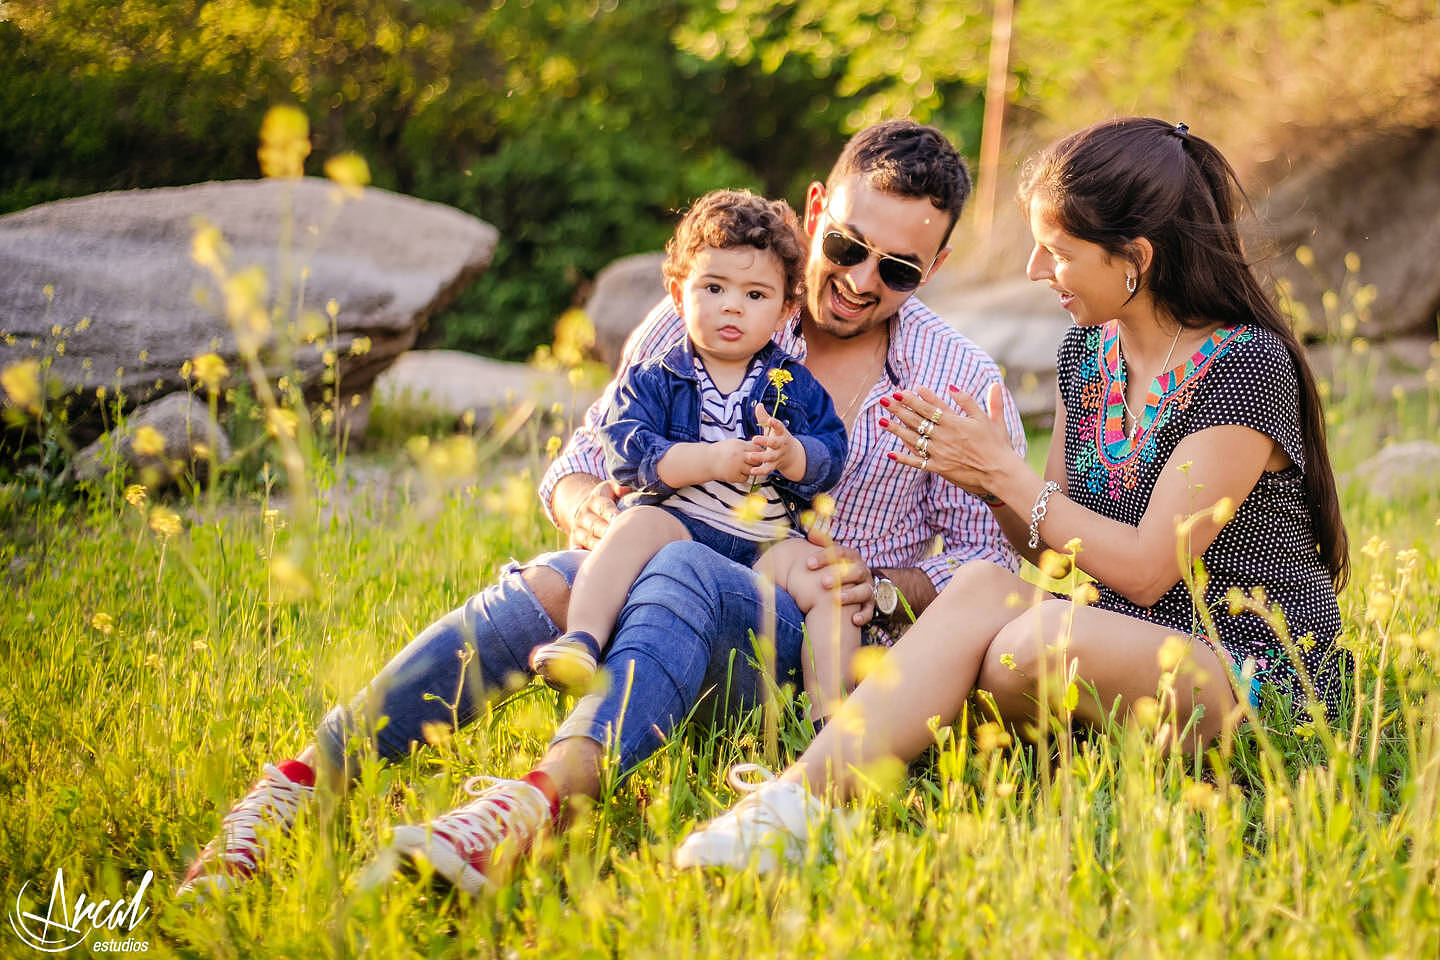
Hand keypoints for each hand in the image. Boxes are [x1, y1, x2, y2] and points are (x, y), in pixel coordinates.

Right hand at [567, 479, 629, 549]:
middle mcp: (583, 515)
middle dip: (608, 533)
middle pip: (595, 526)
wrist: (584, 510)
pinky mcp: (574, 542)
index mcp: (594, 500)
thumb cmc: (606, 500)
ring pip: (588, 540)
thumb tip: (625, 489)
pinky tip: (594, 563)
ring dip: (600, 547)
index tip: (621, 520)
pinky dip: (583, 556)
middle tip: (622, 539)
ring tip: (614, 554)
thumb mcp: (610, 488)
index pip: (604, 507)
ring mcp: (577, 530)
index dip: (612, 514)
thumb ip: (619, 487)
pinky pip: (577, 550)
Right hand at [711, 437, 766, 484]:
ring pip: (752, 470)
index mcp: (739, 445)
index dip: (758, 453)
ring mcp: (737, 466)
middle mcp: (739, 455)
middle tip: (752, 463)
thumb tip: (758, 447)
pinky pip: (745, 478)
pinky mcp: (733, 476)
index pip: (757, 449)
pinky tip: (737, 473)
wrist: (706, 460)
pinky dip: (743, 477)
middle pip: (757, 460)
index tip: (757, 455)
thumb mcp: (732, 443)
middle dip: (757, 462)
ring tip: (742, 468)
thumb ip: (744, 445)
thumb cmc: (719, 452)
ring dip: (749, 470)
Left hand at [751, 402, 803, 480]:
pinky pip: (768, 469)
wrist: (792, 455)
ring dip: (761, 457)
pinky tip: (752, 471)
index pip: (779, 427)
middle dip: (765, 441)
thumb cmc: (778, 438)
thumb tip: (758, 405)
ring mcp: (778, 456)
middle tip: (754, 439)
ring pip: (770, 457)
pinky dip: (760, 471)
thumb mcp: (773, 428)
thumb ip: (765, 418)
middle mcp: (781, 445)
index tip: (771, 420)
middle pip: (774, 443)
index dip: (775, 424)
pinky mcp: (774, 465)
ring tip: (751, 456)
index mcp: (781, 434)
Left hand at [804, 527, 874, 625]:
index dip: (825, 557)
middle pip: (856, 571)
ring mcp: (868, 588)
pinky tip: (854, 620)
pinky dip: (864, 615)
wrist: (863, 584)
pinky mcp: (871, 604)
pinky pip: (871, 610)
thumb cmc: (840, 568)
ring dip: (851, 595)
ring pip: (865, 591)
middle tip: (823, 582)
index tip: (808, 564)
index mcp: (851, 558)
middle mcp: (862, 571)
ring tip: (837, 599)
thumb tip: (810, 531)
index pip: (840, 552)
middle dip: (840, 576)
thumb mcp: (833, 555)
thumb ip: (821, 543)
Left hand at [880, 383, 1011, 494]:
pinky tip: (891, 454)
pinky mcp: (939, 468)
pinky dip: (904, 458)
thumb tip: (954, 386)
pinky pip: (918, 462)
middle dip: (899, 410)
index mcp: (955, 422)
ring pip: (913, 439)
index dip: (913, 400)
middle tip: (884, 401)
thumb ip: (972, 402)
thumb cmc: (997, 445)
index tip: (900, 392)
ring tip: (882, 421)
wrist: (1000, 473)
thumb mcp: (990, 419)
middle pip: (917, 421)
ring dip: (896, 430)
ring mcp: (940, 453)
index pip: (929, 408)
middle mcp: (944, 436)